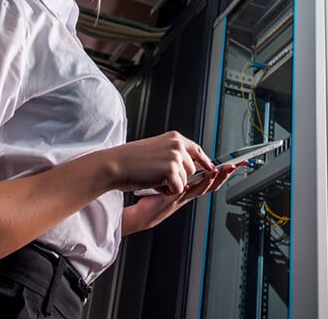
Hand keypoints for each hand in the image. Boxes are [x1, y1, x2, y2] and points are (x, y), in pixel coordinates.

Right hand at [100, 131, 214, 195]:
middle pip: (192, 169)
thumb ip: (174, 153)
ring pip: (185, 181)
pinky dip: (166, 190)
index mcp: (174, 138)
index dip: (204, 162)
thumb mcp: (156, 149)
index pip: (197, 150)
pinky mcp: (172, 171)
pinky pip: (178, 189)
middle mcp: (177, 145)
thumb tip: (190, 164)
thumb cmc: (130, 160)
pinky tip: (153, 182)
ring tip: (153, 176)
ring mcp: (176, 158)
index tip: (211, 169)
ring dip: (171, 184)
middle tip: (157, 174)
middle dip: (178, 176)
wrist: (115, 165)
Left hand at [121, 163, 238, 234]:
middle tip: (233, 166)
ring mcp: (181, 198)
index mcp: (193, 185)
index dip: (226, 170)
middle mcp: (190, 192)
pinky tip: (188, 184)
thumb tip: (194, 156)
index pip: (214, 176)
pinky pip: (178, 195)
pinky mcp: (169, 202)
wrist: (144, 211)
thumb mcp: (175, 179)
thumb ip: (185, 170)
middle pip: (212, 184)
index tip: (238, 162)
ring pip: (199, 190)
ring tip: (214, 171)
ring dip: (208, 181)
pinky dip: (184, 190)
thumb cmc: (157, 194)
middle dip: (224, 175)